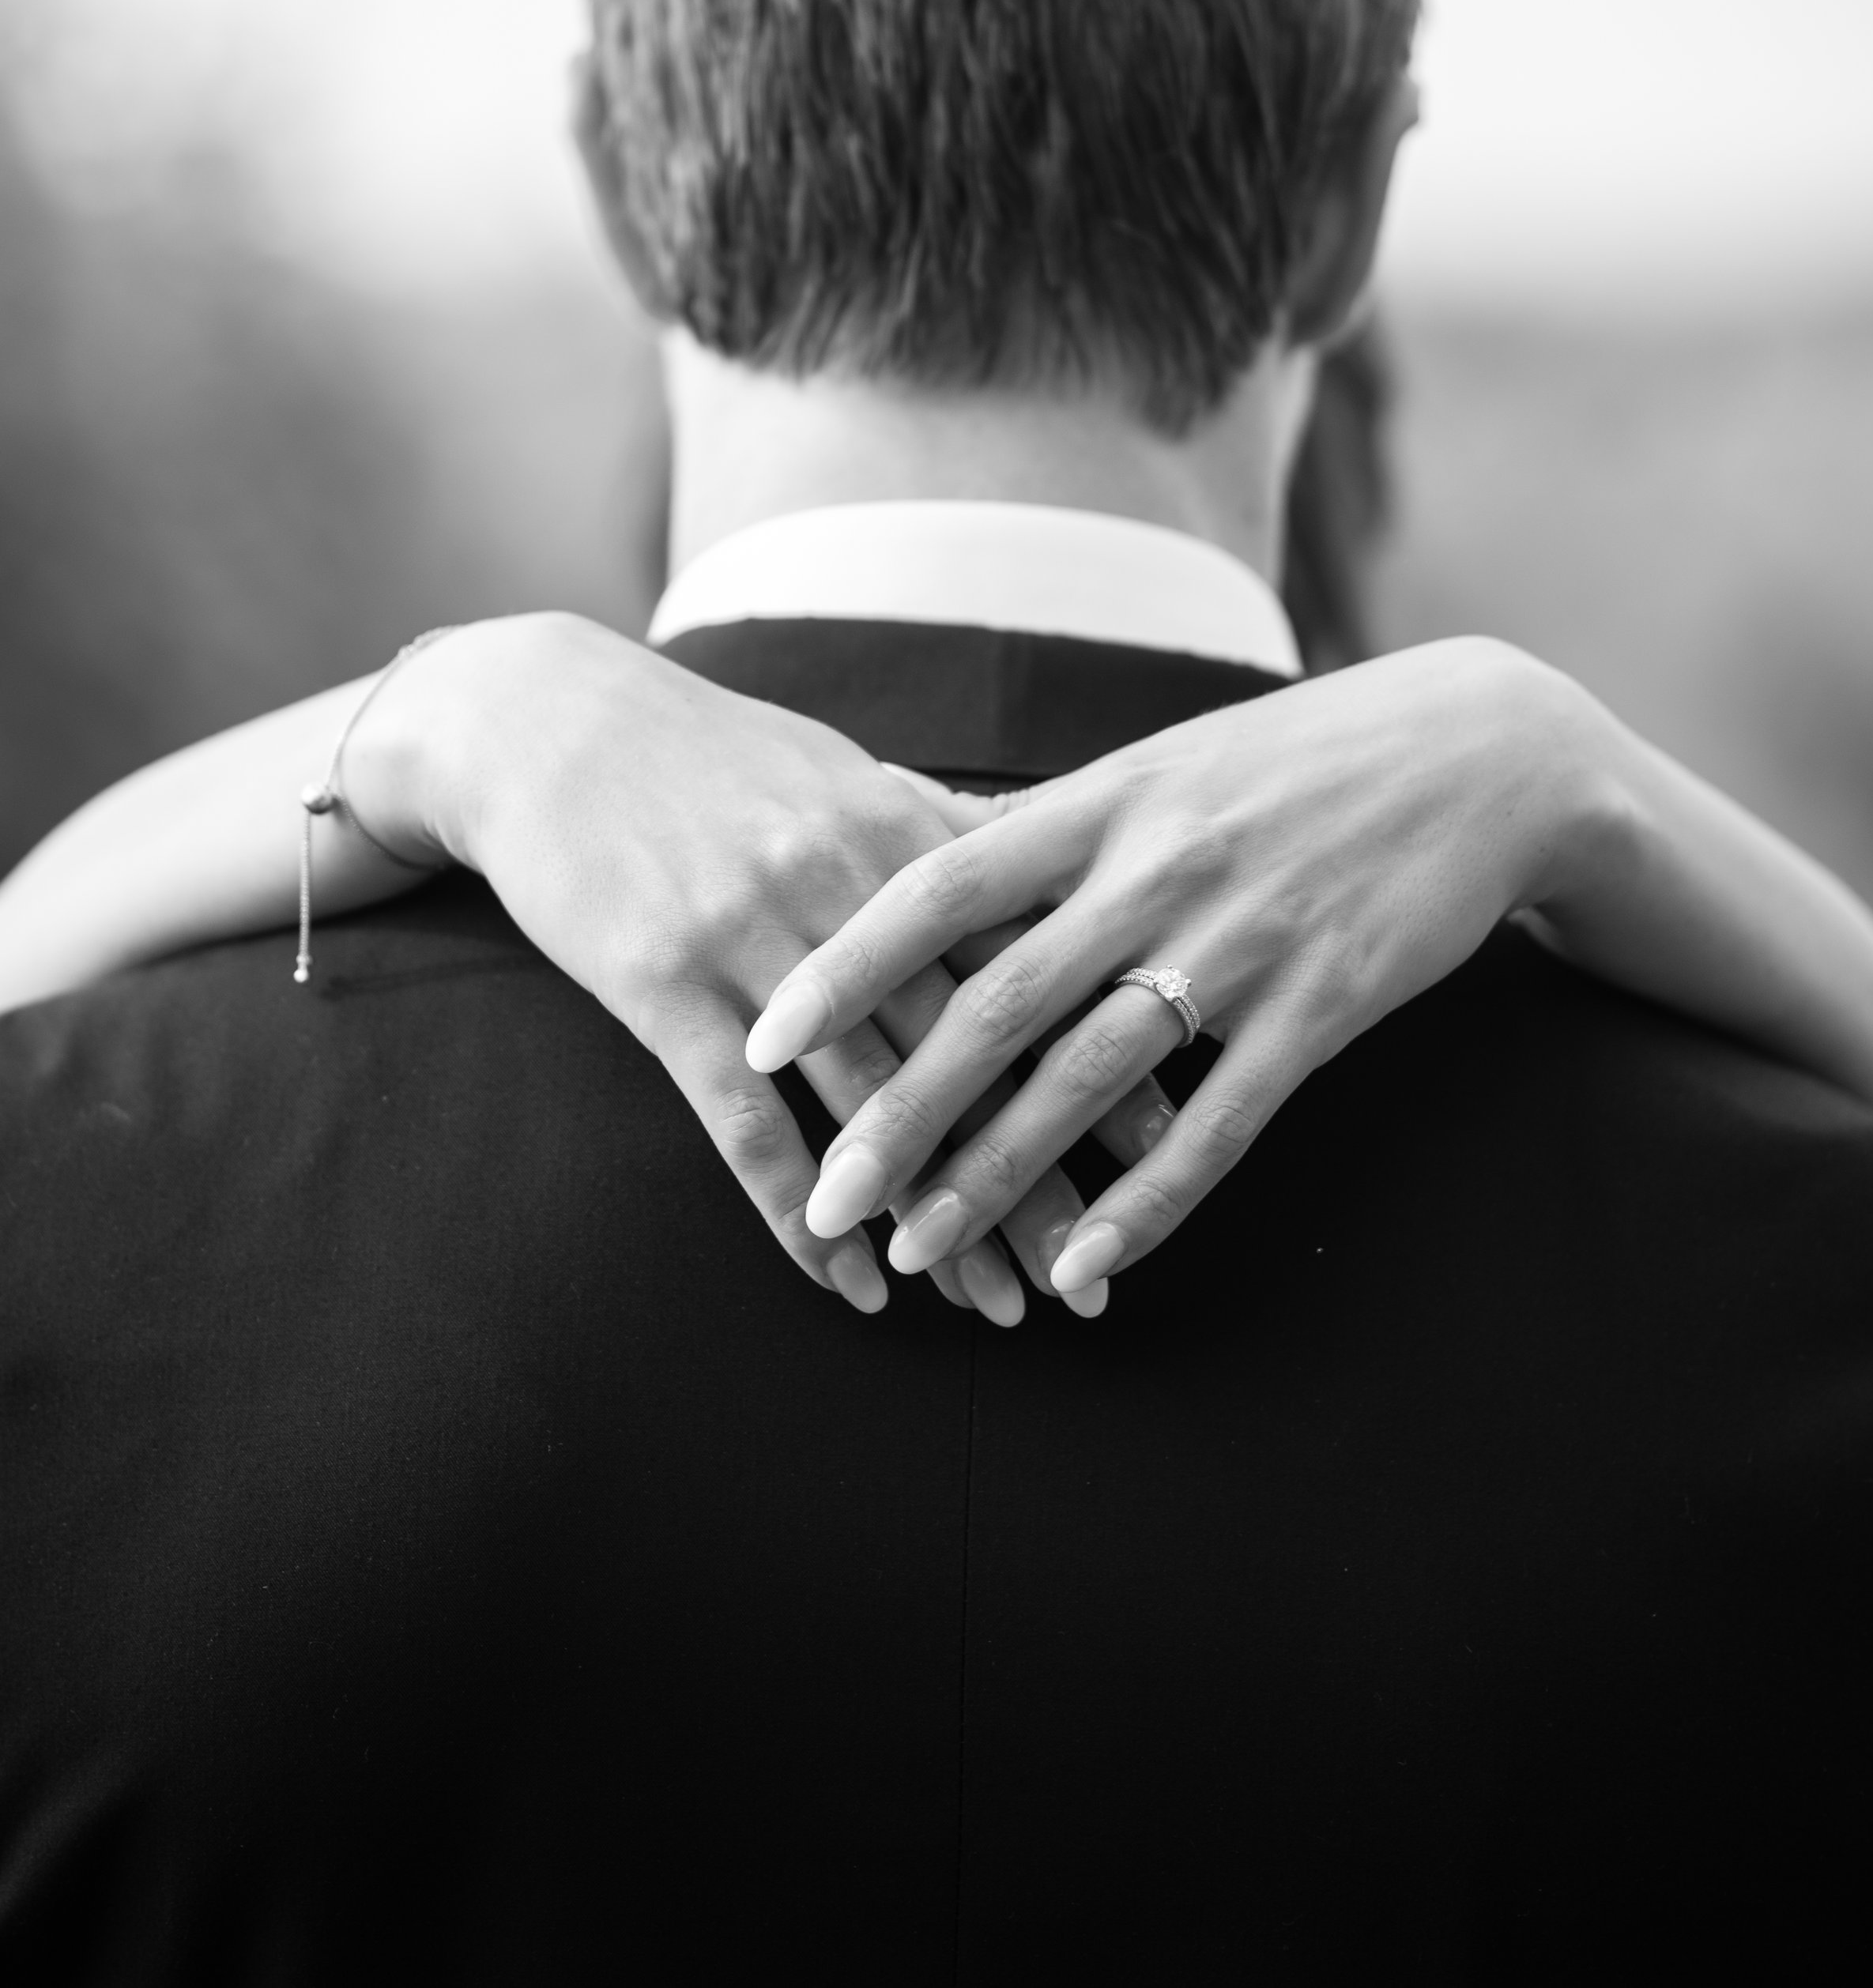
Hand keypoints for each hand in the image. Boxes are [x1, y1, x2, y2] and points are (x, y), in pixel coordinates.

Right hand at [353, 615, 1170, 1319]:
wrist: (544, 718)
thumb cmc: (707, 751)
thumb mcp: (838, 770)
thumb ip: (939, 826)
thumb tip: (1042, 854)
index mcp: (898, 831)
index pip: (1026, 962)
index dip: (1100, 1054)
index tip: (1172, 1138)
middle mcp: (841, 888)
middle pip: (967, 1053)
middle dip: (1041, 1166)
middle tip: (1102, 1266)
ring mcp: (752, 941)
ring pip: (868, 1107)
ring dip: (937, 1217)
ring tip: (998, 1308)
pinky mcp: (664, 987)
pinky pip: (746, 1126)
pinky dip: (801, 1215)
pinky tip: (852, 1286)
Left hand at [750, 640, 1610, 1296]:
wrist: (1478, 753)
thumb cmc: (1293, 760)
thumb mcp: (1158, 765)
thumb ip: (1042, 823)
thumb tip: (905, 832)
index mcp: (1104, 801)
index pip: (941, 883)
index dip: (847, 963)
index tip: (763, 1033)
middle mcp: (1160, 870)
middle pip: (1000, 1003)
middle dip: (900, 1110)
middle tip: (825, 1197)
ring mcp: (1243, 943)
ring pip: (1093, 1079)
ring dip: (1000, 1175)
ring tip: (919, 1251)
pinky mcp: (1322, 1010)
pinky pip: (1219, 1125)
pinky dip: (1144, 1204)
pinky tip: (1079, 1268)